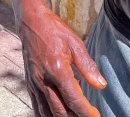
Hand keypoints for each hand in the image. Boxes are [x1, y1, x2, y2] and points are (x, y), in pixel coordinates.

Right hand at [17, 0, 106, 116]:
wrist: (30, 22)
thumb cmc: (54, 31)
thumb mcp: (76, 44)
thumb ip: (88, 66)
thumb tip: (101, 85)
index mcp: (58, 70)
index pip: (73, 99)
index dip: (86, 112)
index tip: (96, 116)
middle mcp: (44, 81)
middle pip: (60, 111)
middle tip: (87, 116)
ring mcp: (34, 84)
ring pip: (46, 112)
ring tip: (74, 114)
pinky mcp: (28, 84)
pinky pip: (37, 106)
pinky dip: (47, 114)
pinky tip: (57, 113)